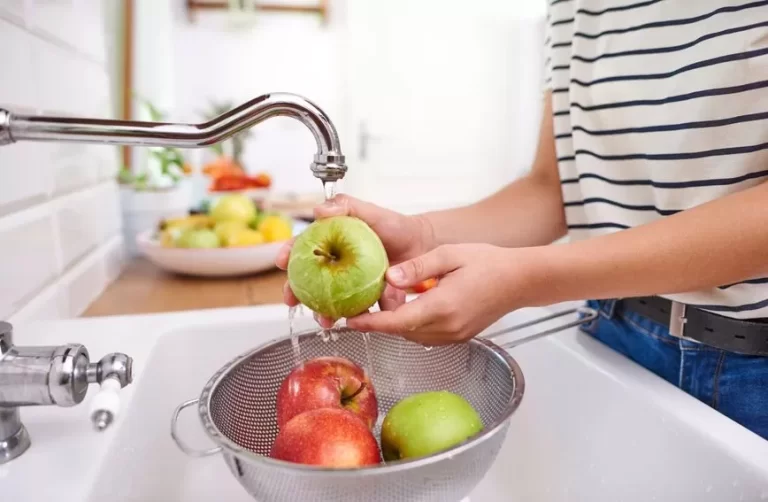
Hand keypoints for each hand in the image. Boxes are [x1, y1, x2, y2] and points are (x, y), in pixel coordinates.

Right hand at [275, 194, 435, 326]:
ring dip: (322, 312)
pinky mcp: (367, 298)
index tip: (281, 261)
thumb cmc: (395, 226)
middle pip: (309, 279)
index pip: (304, 247)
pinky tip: (354, 323)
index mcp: (331, 242)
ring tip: (324, 319)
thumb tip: (319, 210)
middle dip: (296, 292)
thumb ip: (346, 206)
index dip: (288, 254)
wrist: (422, 245)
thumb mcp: (371, 212)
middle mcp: (337, 264)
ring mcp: (350, 283)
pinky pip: (358, 310)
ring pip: (329, 300)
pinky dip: (355, 319)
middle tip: (290, 300)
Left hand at [345, 243, 533, 345]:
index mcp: (443, 306)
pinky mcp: (458, 337)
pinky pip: (425, 335)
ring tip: (391, 298)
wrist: (519, 280)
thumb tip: (389, 276)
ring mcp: (454, 336)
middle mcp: (447, 327)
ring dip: (397, 321)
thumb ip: (417, 267)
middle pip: (401, 330)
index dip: (371, 323)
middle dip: (382, 317)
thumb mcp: (449, 255)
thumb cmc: (488, 263)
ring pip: (412, 335)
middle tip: (371, 296)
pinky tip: (412, 305)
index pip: (397, 322)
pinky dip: (412, 324)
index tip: (350, 320)